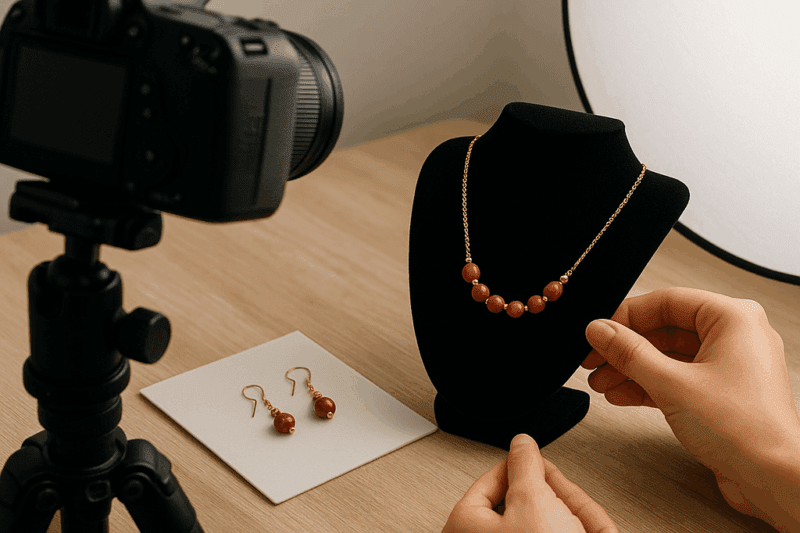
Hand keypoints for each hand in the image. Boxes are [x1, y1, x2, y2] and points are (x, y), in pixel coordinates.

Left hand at [442, 434, 618, 532]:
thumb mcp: (533, 501)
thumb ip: (525, 465)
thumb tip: (521, 443)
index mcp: (465, 524)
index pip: (496, 479)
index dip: (525, 467)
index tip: (542, 464)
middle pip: (529, 501)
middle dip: (560, 500)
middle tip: (571, 506)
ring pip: (553, 520)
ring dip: (578, 518)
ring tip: (589, 528)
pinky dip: (585, 531)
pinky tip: (596, 532)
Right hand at [582, 287, 799, 517]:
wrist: (774, 480)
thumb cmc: (747, 431)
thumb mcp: (672, 384)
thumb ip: (629, 353)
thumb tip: (600, 330)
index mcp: (733, 318)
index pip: (666, 301)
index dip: (626, 316)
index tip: (599, 331)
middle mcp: (735, 336)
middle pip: (664, 329)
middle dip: (625, 348)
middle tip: (595, 359)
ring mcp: (728, 365)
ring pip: (667, 356)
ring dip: (631, 369)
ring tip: (603, 382)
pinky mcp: (721, 392)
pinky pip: (676, 377)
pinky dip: (648, 384)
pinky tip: (622, 394)